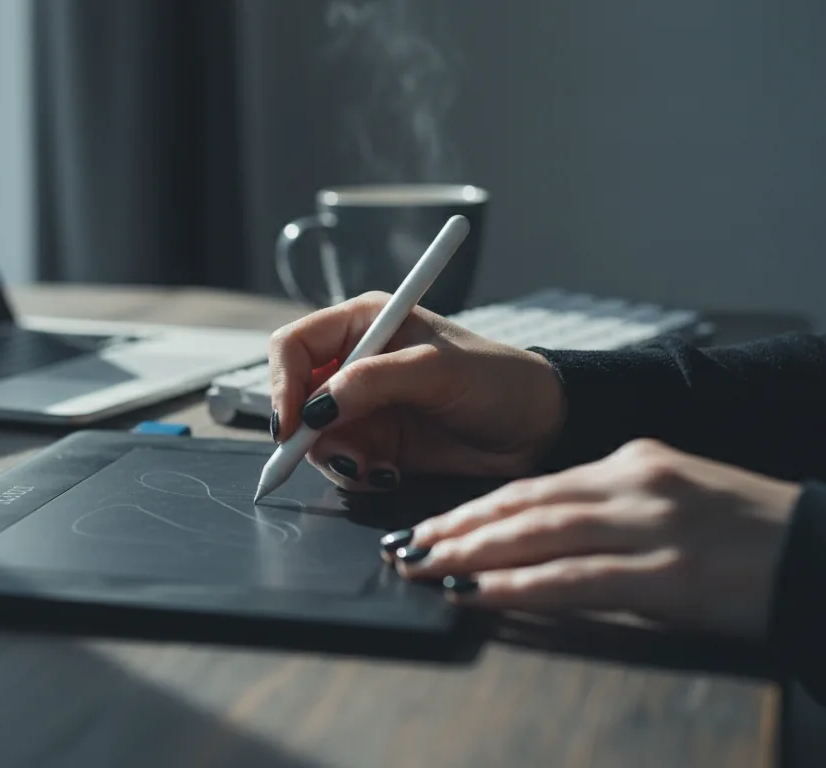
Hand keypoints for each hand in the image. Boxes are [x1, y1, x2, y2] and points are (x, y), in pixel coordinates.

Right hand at [268, 291, 566, 490]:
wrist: (538, 430)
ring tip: (376, 466)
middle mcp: (354, 362)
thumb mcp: (437, 370)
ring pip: (312, 436)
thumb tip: (316, 406)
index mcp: (364, 323)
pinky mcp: (375, 444)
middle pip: (293, 395)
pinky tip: (389, 472)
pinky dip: (355, 474)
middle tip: (339, 454)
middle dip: (306, 430)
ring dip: (335, 457)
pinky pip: (339, 463)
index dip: (283, 383)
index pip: (293, 346)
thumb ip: (373, 380)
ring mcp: (362, 406)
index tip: (293, 423)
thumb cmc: (498, 381)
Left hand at [389, 438, 801, 638]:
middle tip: (407, 548)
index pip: (534, 484)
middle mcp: (635, 482)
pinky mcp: (668, 571)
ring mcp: (651, 525)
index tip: (430, 526)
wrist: (824, 553)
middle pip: (525, 504)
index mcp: (632, 460)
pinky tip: (478, 595)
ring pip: (539, 534)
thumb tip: (538, 533)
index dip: (474, 508)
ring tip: (425, 568)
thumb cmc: (748, 533)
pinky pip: (574, 579)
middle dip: (458, 528)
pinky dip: (518, 586)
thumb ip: (609, 507)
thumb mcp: (673, 498)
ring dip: (473, 553)